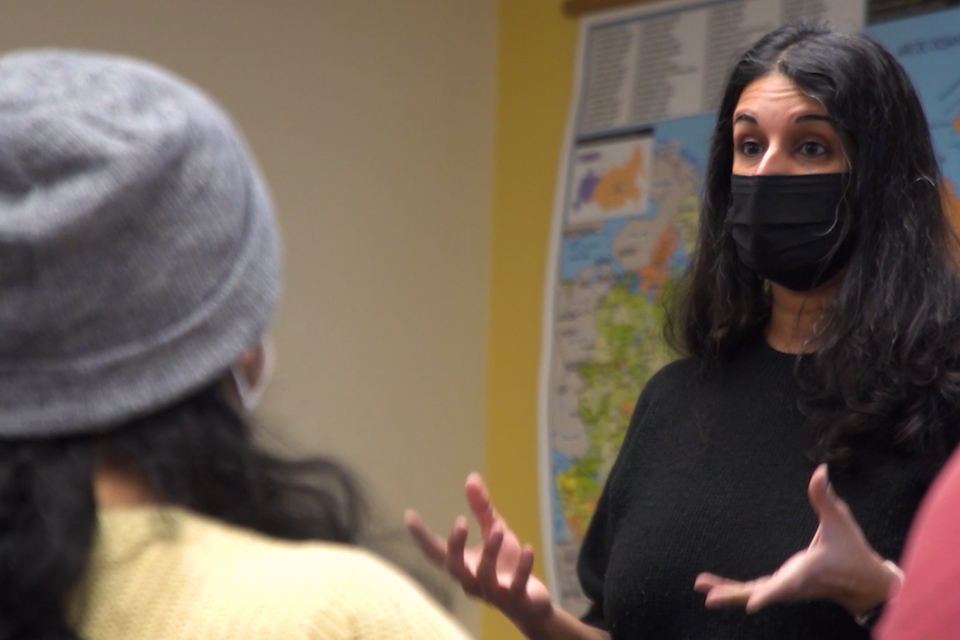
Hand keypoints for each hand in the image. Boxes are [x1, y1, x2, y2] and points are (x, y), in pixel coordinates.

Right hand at [405, 473, 553, 630]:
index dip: (421, 536)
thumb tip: (471, 477)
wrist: (530, 602)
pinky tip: (527, 548)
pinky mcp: (515, 599)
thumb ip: (482, 510)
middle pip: (453, 567)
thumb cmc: (506, 565)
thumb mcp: (496, 531)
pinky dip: (522, 568)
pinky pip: (515, 585)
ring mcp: (492, 593)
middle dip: (455, 545)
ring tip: (498, 528)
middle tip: (460, 521)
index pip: (435, 552)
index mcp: (463, 564)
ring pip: (484, 576)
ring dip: (490, 552)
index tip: (409, 514)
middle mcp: (471, 581)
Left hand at [693, 464, 899, 617]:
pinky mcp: (783, 589)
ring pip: (755, 594)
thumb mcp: (841, 521)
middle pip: (763, 593)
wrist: (865, 584)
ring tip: (702, 587)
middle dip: (737, 595)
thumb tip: (820, 470)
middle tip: (710, 598)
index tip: (752, 604)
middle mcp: (795, 585)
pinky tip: (712, 590)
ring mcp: (788, 590)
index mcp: (810, 571)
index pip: (788, 584)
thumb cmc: (852, 550)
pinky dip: (735, 590)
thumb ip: (825, 497)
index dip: (770, 593)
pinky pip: (755, 591)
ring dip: (729, 592)